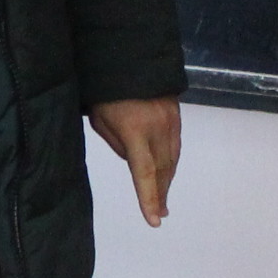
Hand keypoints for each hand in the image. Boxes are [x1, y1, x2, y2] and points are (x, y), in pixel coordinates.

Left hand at [88, 96, 180, 225]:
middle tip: (158, 212)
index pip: (144, 173)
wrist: (131, 57)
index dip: (149, 198)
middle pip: (162, 170)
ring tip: (162, 198)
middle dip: (160, 193)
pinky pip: (175, 145)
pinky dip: (171, 162)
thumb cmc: (107, 90)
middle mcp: (158, 130)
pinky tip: (166, 171)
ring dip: (167, 180)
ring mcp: (171, 122)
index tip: (154, 220)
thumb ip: (118, 144)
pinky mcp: (176, 115)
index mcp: (135, 132)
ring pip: (171, 159)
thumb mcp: (101, 120)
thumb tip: (134, 159)